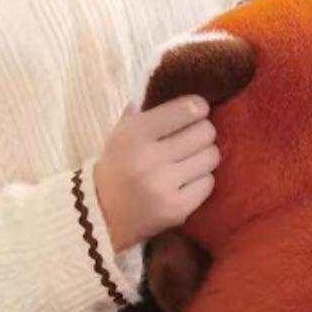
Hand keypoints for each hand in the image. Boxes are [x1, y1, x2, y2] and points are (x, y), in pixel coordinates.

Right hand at [93, 95, 219, 252]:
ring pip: (211, 157)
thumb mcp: (120, 134)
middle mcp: (150, 158)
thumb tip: (181, 96)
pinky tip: (185, 182)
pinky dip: (201, 181)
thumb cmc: (115, 167)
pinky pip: (208, 183)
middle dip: (202, 133)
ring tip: (189, 160)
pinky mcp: (177, 209)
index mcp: (135, 134)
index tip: (196, 112)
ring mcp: (165, 186)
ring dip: (203, 157)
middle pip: (206, 132)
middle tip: (193, 138)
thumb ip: (146, 112)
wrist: (101, 215)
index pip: (188, 109)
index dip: (198, 108)